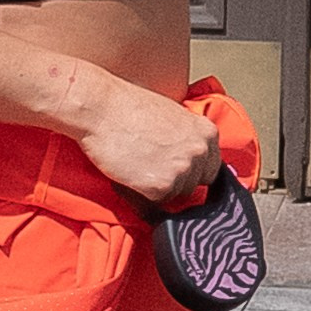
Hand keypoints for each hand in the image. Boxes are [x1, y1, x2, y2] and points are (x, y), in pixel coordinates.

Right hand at [68, 72, 220, 210]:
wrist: (100, 108)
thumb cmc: (127, 107)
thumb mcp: (171, 116)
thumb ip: (185, 139)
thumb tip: (185, 160)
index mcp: (206, 133)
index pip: (210, 168)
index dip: (189, 172)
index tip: (173, 170)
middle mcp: (200, 152)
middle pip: (193, 185)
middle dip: (172, 180)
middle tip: (148, 166)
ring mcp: (182, 170)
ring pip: (174, 195)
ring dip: (156, 188)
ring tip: (135, 167)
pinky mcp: (161, 186)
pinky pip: (154, 203)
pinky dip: (140, 195)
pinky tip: (128, 175)